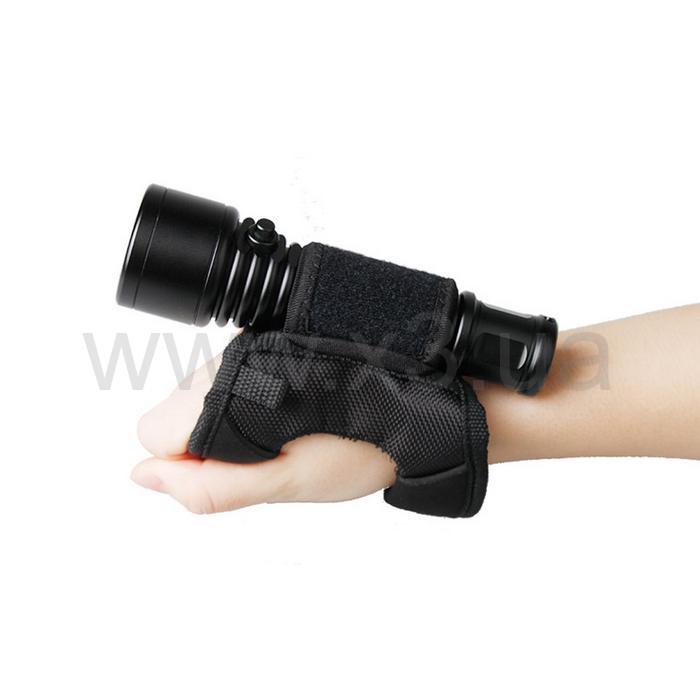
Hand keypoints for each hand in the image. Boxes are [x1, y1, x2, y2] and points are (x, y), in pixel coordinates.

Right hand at [131, 355, 396, 513]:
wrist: (418, 399)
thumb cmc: (359, 445)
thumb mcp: (285, 481)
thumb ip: (210, 484)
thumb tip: (142, 476)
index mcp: (222, 390)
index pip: (151, 433)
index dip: (190, 463)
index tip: (243, 466)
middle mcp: (226, 357)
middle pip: (176, 413)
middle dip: (212, 442)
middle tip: (275, 451)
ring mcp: (245, 345)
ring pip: (204, 398)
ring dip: (235, 423)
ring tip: (292, 430)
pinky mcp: (265, 341)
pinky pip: (233, 382)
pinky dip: (253, 404)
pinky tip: (296, 410)